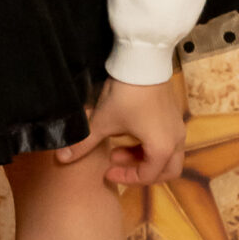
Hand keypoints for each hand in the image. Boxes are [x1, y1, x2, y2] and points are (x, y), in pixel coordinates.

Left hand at [57, 78, 184, 186]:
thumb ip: (84, 143)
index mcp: (162, 148)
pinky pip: (167, 140)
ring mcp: (177, 126)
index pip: (147, 176)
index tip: (106, 171)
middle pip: (167, 170)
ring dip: (143, 157)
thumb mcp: (102, 121)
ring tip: (117, 148)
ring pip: (167, 155)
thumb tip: (61, 158)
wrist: (142, 62)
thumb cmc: (126, 95)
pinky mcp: (173, 115)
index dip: (125, 178)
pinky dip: (150, 144)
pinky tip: (128, 133)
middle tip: (118, 164)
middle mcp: (176, 140)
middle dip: (142, 172)